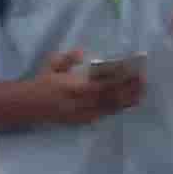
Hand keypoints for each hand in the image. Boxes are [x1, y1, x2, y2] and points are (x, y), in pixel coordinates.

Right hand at [28, 47, 147, 126]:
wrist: (29, 106)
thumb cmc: (42, 83)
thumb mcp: (52, 65)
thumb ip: (68, 59)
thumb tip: (81, 52)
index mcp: (74, 87)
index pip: (102, 83)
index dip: (118, 77)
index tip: (131, 68)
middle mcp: (81, 103)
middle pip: (111, 96)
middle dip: (128, 87)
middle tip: (143, 77)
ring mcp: (83, 114)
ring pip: (111, 107)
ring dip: (128, 98)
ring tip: (142, 90)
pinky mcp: (84, 121)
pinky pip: (106, 114)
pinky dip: (119, 107)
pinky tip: (130, 101)